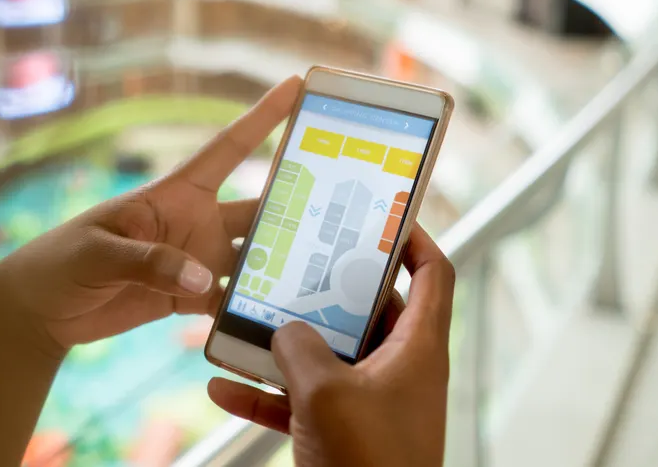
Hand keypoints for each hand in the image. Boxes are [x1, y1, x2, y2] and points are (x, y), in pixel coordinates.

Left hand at [0, 77, 301, 351]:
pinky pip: (234, 302)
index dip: (262, 117)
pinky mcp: (191, 298)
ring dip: (286, 262)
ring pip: (256, 257)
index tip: (296, 85)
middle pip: (259, 208)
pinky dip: (257, 310)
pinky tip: (287, 318)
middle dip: (299, 202)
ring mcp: (198, 260)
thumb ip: (151, 261)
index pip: (227, 148)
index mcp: (174, 193)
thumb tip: (206, 279)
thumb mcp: (99, 252)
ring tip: (330, 269)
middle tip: (348, 203)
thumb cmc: (61, 261)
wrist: (41, 309)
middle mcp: (196, 221)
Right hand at [207, 225, 454, 466]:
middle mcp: (398, 370)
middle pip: (368, 310)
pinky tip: (222, 387)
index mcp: (417, 348)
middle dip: (324, 289)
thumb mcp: (327, 393)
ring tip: (242, 321)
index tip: (381, 216)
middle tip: (292, 261)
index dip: (415, 238)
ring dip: (283, 343)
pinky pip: (301, 401)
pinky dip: (266, 393)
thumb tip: (285, 328)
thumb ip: (301, 348)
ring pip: (327, 356)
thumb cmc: (368, 463)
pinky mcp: (343, 435)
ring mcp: (370, 403)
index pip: (434, 274)